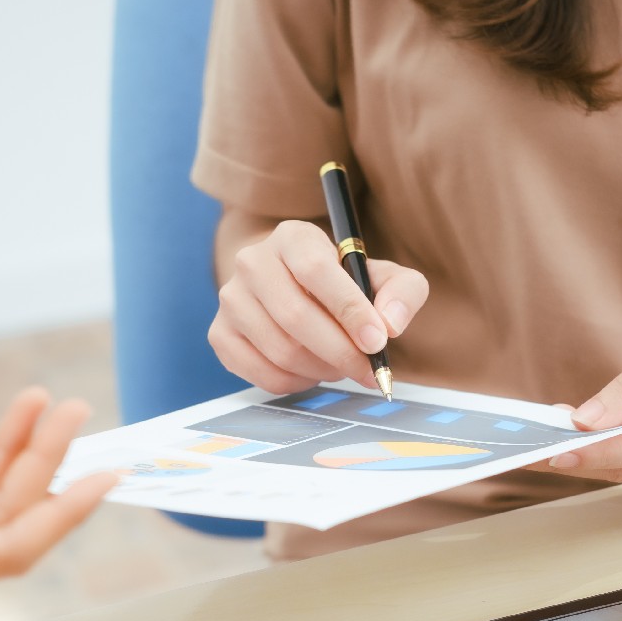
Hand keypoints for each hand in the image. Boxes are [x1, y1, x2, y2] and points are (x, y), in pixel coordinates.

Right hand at [210, 219, 426, 390]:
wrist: (291, 287)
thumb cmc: (343, 284)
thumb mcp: (382, 276)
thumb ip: (402, 292)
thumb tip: (390, 325)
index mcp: (293, 237)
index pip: (315, 271)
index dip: (349, 310)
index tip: (378, 342)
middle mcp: (252, 262)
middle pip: (295, 317)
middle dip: (340, 352)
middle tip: (368, 371)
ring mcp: (230, 299)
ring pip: (280, 351)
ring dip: (321, 370)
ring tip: (341, 366)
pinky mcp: (220, 334)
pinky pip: (262, 374)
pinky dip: (297, 383)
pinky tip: (312, 371)